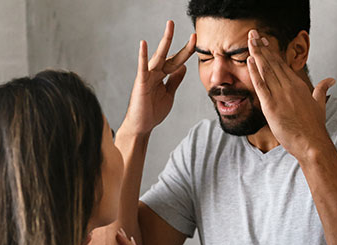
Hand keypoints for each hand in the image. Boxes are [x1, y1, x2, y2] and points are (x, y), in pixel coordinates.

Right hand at [120, 21, 195, 135]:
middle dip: (176, 40)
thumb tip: (183, 67)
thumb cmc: (152, 111)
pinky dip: (142, 56)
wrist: (142, 126)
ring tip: (170, 26)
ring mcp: (148, 77)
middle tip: (183, 26)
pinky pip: (142, 68)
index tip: (195, 39)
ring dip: (165, 41)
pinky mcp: (141, 83)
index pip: (177, 60)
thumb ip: (175, 81)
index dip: (187, 51)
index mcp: (163, 76)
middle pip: (169, 54)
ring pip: (158, 56)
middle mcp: (155, 73)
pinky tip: (143, 44)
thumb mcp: (169, 94)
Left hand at [246, 29, 335, 161]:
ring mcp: (280, 95)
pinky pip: (261, 86)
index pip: (282, 64)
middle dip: (262, 47)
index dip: (271, 51)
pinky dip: (255, 72)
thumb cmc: (315, 127)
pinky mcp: (271, 106)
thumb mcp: (320, 104)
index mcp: (299, 85)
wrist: (312, 143)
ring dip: (257, 54)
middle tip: (253, 33)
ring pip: (266, 70)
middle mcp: (289, 87)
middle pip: (273, 63)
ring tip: (250, 41)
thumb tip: (331, 80)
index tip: (264, 41)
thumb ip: (322, 89)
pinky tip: (250, 61)